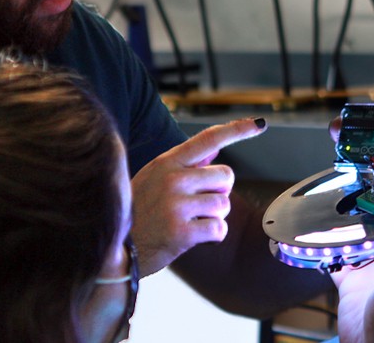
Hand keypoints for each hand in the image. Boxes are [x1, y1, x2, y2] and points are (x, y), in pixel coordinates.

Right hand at [130, 117, 266, 275]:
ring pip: (224, 204)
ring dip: (215, 216)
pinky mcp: (181, 232)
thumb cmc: (136, 212)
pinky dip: (214, 235)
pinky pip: (219, 229)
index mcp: (166, 163)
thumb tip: (215, 149)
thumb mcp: (153, 179)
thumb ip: (183, 165)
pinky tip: (195, 237)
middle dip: (220, 192)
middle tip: (198, 205)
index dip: (237, 129)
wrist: (114, 249)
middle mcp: (172, 179)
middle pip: (226, 177)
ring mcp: (176, 205)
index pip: (208, 139)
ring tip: (192, 221)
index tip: (259, 124)